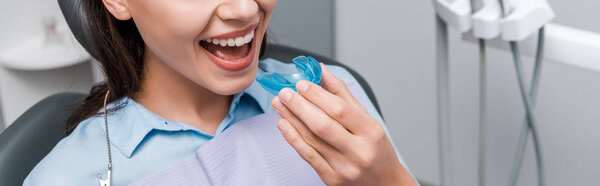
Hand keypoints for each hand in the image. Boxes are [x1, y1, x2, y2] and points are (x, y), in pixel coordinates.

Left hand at [271, 63, 415, 185]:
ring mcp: (344, 167)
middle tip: (285, 92)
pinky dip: (293, 139)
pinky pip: (308, 156)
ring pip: (312, 140)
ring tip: (279, 104)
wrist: (384, 183)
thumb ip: (342, 95)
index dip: (318, 96)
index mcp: (371, 132)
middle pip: (322, 125)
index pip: (340, 110)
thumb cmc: (376, 149)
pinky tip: (283, 124)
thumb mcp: (367, 120)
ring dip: (291, 119)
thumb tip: (321, 71)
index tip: (302, 84)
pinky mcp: (332, 179)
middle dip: (299, 106)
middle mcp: (359, 151)